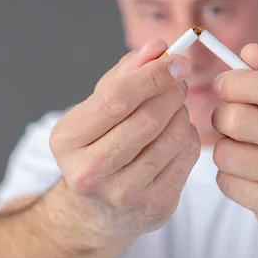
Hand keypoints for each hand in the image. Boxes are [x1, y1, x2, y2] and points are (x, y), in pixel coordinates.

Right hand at [49, 39, 200, 241]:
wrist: (98, 210)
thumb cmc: (99, 145)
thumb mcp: (99, 106)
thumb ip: (126, 72)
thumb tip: (158, 47)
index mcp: (67, 140)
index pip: (116, 99)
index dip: (152, 75)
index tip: (177, 60)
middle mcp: (89, 172)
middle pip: (148, 120)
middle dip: (172, 92)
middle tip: (179, 81)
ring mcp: (123, 195)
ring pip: (173, 137)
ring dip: (182, 113)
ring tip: (173, 109)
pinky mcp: (155, 206)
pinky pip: (187, 156)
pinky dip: (189, 136)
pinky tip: (175, 134)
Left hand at [211, 44, 257, 231]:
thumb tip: (248, 52)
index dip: (237, 82)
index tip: (222, 84)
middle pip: (239, 120)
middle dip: (221, 114)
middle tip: (227, 116)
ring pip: (225, 152)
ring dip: (223, 145)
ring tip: (241, 145)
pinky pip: (224, 181)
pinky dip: (227, 173)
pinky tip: (246, 170)